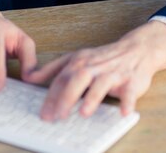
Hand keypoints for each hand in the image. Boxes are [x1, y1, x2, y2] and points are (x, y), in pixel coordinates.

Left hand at [23, 20, 165, 119]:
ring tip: (84, 112)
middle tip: (59, 115)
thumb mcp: (76, 58)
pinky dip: (127, 102)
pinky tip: (124, 112)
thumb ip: (53, 69)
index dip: (52, 96)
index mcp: (80, 61)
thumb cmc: (103, 58)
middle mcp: (95, 66)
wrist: (136, 50)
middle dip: (68, 97)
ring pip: (101, 84)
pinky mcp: (130, 81)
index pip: (63, 78)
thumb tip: (29, 77)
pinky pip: (129, 91)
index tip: (44, 114)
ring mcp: (113, 73)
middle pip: (79, 79)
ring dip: (93, 98)